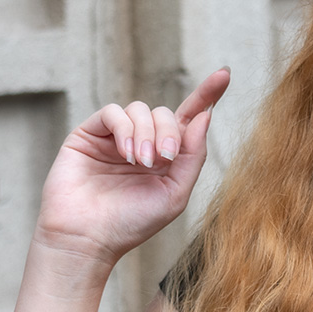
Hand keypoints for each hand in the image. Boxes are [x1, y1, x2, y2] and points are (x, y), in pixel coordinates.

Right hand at [33, 68, 230, 267]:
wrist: (88, 238)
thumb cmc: (130, 223)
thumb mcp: (174, 193)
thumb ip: (193, 155)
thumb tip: (206, 116)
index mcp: (166, 157)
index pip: (188, 118)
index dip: (206, 94)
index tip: (224, 74)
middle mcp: (142, 142)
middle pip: (166, 113)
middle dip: (170, 132)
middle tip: (164, 158)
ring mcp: (115, 137)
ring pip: (141, 109)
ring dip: (146, 133)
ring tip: (141, 162)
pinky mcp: (89, 134)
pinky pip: (113, 112)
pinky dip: (125, 129)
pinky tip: (126, 154)